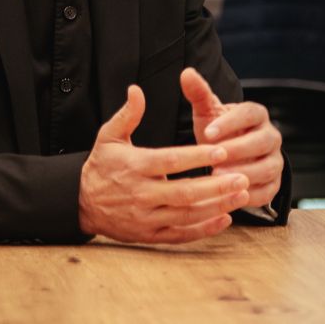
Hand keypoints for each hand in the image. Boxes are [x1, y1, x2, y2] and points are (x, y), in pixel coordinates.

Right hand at [78, 84, 250, 243]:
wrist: (81, 202)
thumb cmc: (101, 166)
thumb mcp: (108, 136)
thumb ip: (127, 115)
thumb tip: (137, 89)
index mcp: (136, 166)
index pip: (171, 161)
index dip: (197, 156)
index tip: (221, 149)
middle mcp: (142, 194)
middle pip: (184, 192)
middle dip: (216, 186)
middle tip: (242, 177)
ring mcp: (146, 217)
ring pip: (187, 215)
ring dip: (216, 207)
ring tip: (242, 195)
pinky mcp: (150, 235)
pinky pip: (181, 235)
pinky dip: (204, 230)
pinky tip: (225, 218)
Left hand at [180, 68, 283, 207]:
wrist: (229, 158)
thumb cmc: (217, 132)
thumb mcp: (207, 113)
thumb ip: (199, 94)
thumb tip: (186, 73)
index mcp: (256, 115)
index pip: (249, 113)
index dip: (230, 123)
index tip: (207, 133)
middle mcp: (270, 136)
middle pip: (262, 141)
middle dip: (238, 150)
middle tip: (215, 157)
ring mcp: (275, 160)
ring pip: (267, 167)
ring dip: (244, 173)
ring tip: (219, 177)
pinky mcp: (274, 183)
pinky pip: (268, 191)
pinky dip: (250, 195)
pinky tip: (229, 196)